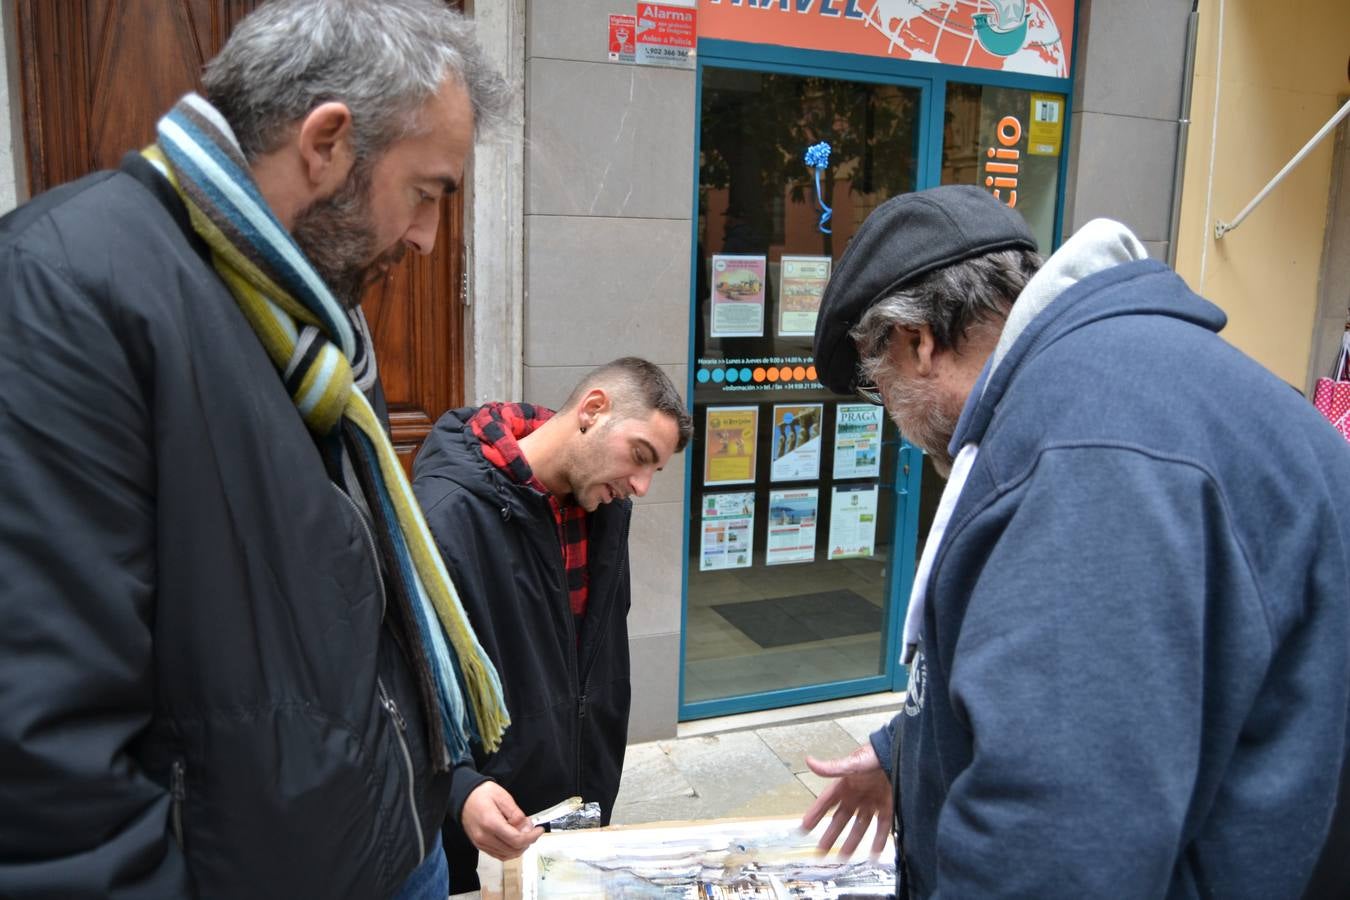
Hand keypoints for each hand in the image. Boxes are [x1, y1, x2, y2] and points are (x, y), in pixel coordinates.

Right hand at [460, 782, 544, 859]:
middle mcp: (484, 837)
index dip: (531, 837)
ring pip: (506, 855)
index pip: (516, 840)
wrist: (463, 797)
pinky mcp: (479, 845)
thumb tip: (527, 829)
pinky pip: (498, 855)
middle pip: (513, 850)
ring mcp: (480, 843)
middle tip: (532, 830)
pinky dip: (510, 851)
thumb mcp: (503, 797)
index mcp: (491, 823)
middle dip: (527, 842)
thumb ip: (516, 815)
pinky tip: (515, 841)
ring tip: (524, 834)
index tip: (540, 830)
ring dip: (519, 848)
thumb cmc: (483, 793)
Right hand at [800, 743, 892, 857]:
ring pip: (859, 826)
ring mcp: (872, 802)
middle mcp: (856, 796)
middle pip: (840, 819)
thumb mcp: (852, 764)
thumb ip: (832, 768)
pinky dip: (878, 840)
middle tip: (821, 850)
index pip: (825, 803)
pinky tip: (874, 853)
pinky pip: (882, 827)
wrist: (899, 752)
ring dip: (852, 841)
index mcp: (844, 785)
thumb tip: (809, 761)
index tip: (803, 828)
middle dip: (830, 834)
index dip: (814, 815)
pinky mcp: (888, 806)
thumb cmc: (874, 755)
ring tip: (843, 857)